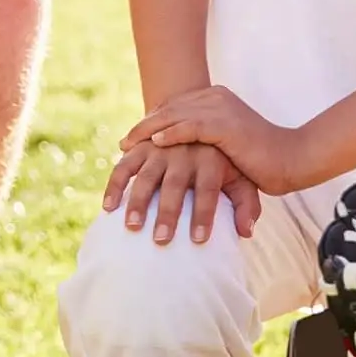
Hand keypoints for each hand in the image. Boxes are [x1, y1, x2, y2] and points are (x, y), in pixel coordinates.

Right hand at [103, 139, 260, 243]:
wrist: (196, 115)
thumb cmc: (221, 158)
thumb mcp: (240, 174)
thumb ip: (246, 202)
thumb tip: (247, 232)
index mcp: (210, 157)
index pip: (209, 188)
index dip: (204, 213)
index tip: (199, 241)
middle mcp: (185, 151)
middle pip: (176, 183)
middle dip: (169, 211)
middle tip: (162, 240)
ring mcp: (160, 147)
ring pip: (147, 174)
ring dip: (138, 200)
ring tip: (132, 226)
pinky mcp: (141, 147)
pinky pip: (124, 165)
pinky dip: (115, 184)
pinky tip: (108, 208)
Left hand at [119, 85, 310, 195]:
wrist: (290, 159)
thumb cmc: (261, 159)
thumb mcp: (228, 145)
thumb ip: (207, 142)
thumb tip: (185, 153)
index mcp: (217, 99)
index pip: (176, 106)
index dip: (153, 121)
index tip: (133, 138)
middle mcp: (217, 98)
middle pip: (171, 108)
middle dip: (144, 126)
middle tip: (123, 143)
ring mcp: (220, 108)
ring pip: (175, 116)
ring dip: (149, 131)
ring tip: (129, 145)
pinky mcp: (225, 124)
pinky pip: (190, 127)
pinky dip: (170, 133)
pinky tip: (155, 143)